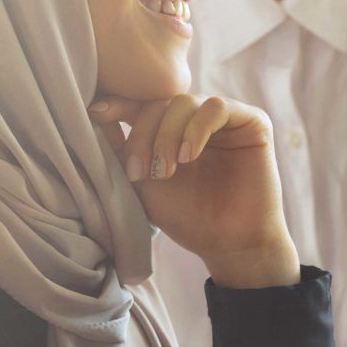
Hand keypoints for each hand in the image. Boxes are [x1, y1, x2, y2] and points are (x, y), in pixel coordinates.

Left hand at [89, 93, 296, 287]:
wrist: (230, 244)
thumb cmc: (188, 218)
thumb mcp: (144, 184)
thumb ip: (123, 151)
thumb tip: (93, 114)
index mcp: (172, 130)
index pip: (143, 105)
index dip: (119, 105)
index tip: (97, 113)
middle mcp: (197, 120)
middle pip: (159, 104)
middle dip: (143, 136)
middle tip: (140, 172)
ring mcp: (226, 119)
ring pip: (184, 102)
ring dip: (167, 135)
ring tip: (166, 171)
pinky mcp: (252, 122)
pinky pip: (217, 107)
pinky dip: (197, 129)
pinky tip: (190, 156)